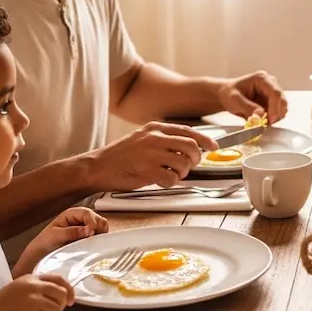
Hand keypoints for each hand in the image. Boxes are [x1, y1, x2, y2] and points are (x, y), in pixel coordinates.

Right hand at [0, 274, 73, 310]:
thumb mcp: (17, 291)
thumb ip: (36, 290)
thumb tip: (59, 298)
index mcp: (29, 279)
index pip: (58, 280)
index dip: (68, 290)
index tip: (71, 300)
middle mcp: (33, 287)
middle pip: (62, 295)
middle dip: (58, 307)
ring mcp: (33, 301)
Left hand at [17, 207, 108, 273]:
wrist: (41, 253)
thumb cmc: (45, 242)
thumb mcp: (55, 235)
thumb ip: (71, 232)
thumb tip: (88, 230)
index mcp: (72, 214)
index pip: (87, 213)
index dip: (91, 221)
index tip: (91, 232)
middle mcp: (81, 219)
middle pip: (98, 219)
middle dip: (98, 228)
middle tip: (95, 238)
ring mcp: (86, 228)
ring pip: (101, 227)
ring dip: (100, 234)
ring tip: (93, 243)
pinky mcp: (88, 238)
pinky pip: (99, 236)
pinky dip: (100, 240)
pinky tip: (93, 246)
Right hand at [89, 121, 218, 190]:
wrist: (97, 167)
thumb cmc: (121, 156)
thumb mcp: (143, 138)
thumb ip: (164, 139)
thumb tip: (190, 145)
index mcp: (155, 128)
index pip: (189, 131)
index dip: (205, 140)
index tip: (213, 146)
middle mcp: (154, 138)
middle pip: (191, 147)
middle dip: (195, 159)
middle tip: (188, 166)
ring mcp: (151, 154)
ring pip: (184, 163)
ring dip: (182, 173)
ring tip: (171, 174)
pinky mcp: (147, 171)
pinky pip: (172, 178)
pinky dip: (170, 182)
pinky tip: (161, 180)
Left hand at [215, 71, 287, 123]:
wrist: (225, 95)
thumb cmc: (228, 93)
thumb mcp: (234, 100)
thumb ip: (247, 107)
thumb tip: (260, 115)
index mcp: (262, 79)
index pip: (275, 93)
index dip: (275, 108)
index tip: (270, 119)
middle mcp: (270, 84)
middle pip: (282, 100)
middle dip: (275, 114)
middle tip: (264, 123)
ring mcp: (272, 93)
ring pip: (282, 108)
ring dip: (274, 117)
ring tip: (260, 120)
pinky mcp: (272, 102)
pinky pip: (278, 112)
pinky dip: (272, 118)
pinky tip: (261, 119)